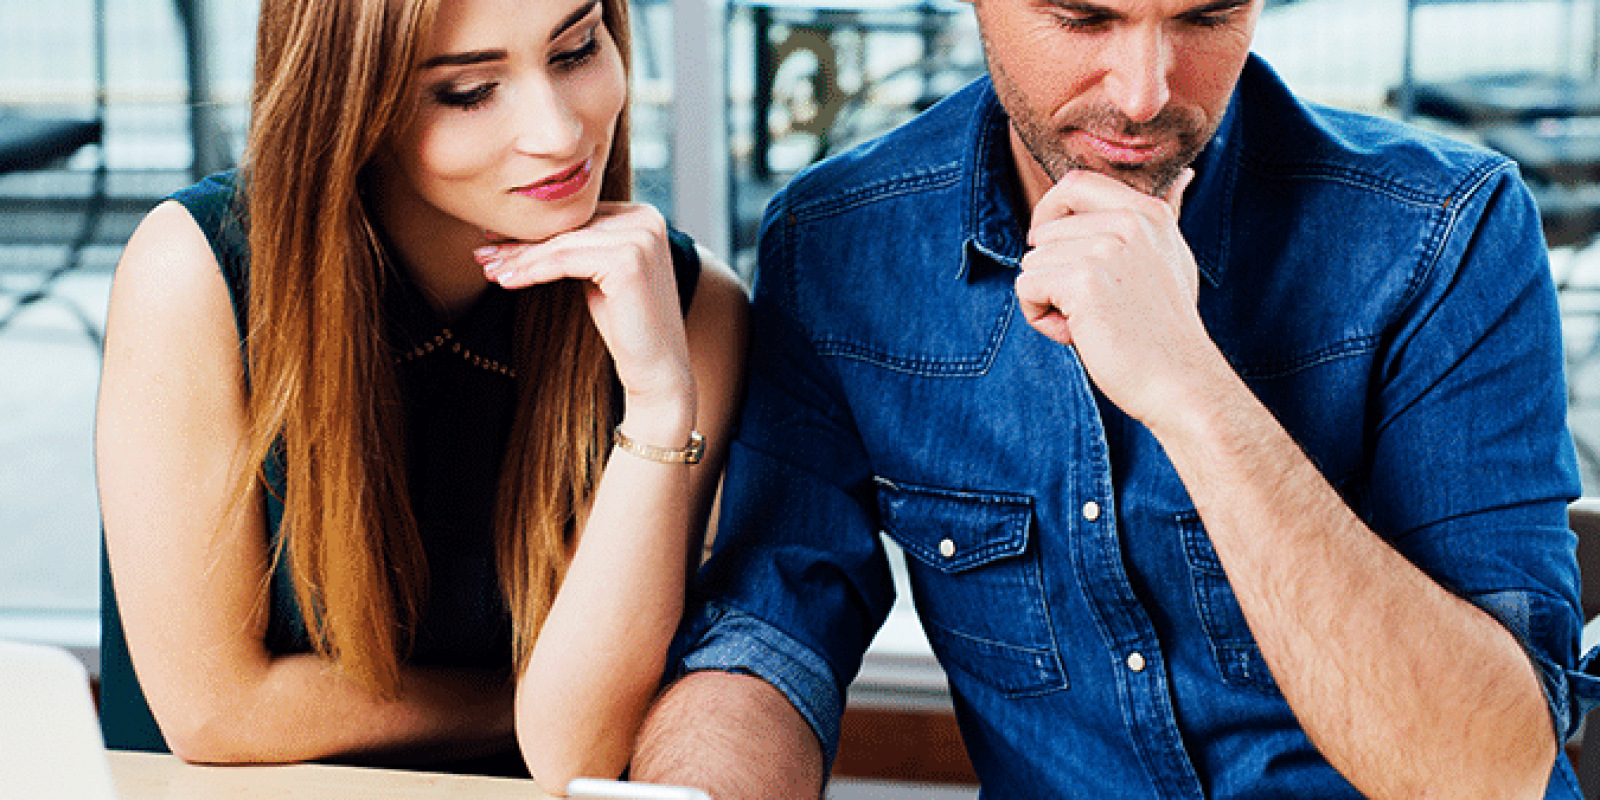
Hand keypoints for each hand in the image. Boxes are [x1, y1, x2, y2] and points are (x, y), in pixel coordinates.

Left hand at [476, 203, 695, 430]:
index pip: (578, 216)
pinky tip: (507, 280)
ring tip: (488, 269)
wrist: (657, 370)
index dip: (535, 228)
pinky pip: (565, 259)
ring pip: (562, 243)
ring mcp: (641, 237)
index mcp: (643, 215)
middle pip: (568, 227)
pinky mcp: (628, 260)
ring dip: (519, 257)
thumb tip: (524, 231)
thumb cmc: (626, 327)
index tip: (495, 240)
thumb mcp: (598, 275)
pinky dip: (532, 269)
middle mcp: (646, 218)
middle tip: (482, 252)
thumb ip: (579, 246)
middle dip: (521, 241)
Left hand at [1014, 168, 1215, 424]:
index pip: (1074, 184)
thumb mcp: (1173, 260)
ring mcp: (1106, 248)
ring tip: (1092, 323)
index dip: (1050, 215)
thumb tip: (1184, 175)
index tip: (1058, 252)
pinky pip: (1026, 288)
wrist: (1181, 383)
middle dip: (1051, 273)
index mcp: (1148, 212)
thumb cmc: (1167, 331)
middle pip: (1043, 231)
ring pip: (1032, 263)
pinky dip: (1041, 318)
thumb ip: (1165, 217)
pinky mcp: (1083, 280)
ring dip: (1048, 301)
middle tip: (1091, 308)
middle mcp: (1129, 221)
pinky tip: (1079, 335)